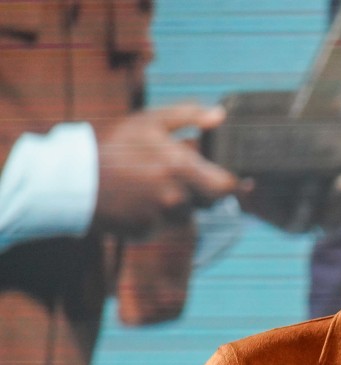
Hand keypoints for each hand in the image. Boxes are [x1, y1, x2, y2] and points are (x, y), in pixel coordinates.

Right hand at [93, 103, 241, 235]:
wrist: (72, 180)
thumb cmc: (112, 146)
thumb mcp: (148, 121)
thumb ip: (188, 116)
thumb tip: (220, 116)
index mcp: (181, 167)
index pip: (227, 186)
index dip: (229, 181)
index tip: (224, 175)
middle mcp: (176, 196)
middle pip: (211, 203)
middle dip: (204, 191)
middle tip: (181, 177)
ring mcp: (161, 217)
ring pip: (187, 214)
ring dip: (179, 203)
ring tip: (150, 185)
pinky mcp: (147, 232)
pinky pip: (164, 226)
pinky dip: (157, 215)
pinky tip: (138, 201)